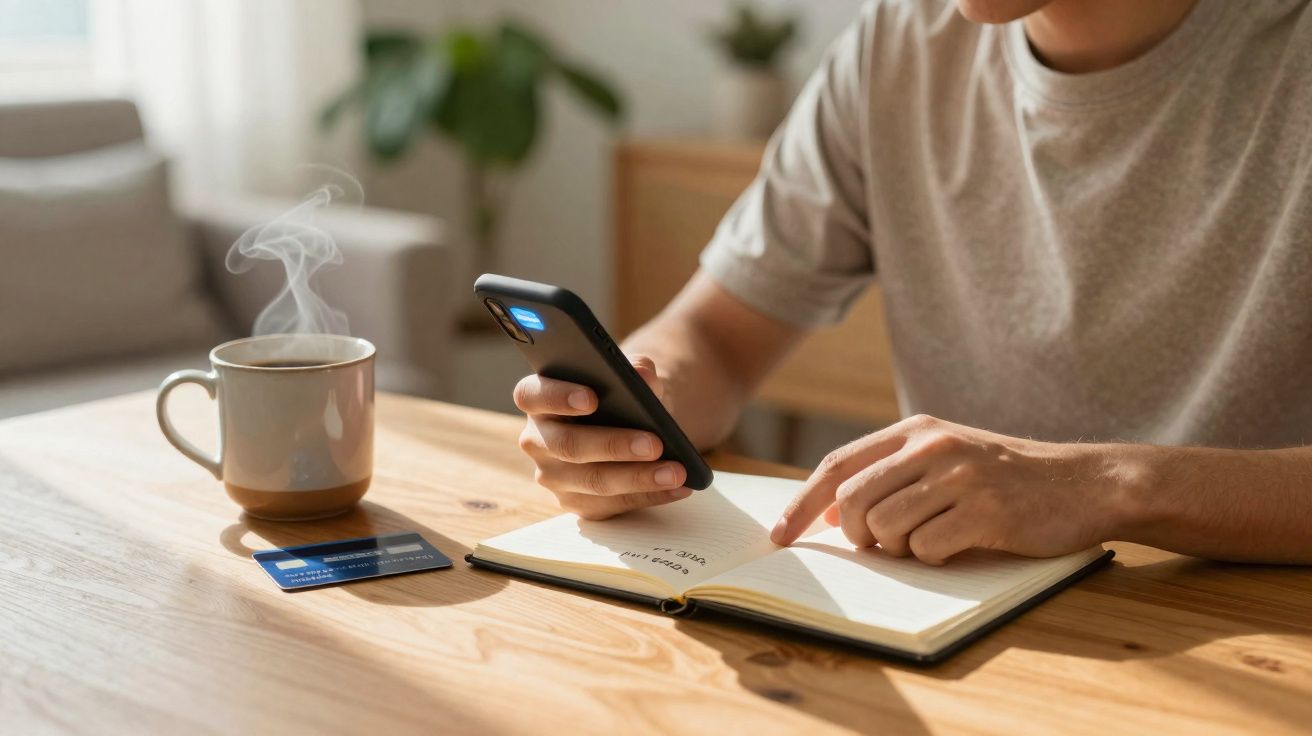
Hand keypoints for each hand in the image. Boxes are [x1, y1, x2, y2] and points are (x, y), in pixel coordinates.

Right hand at [514, 354, 690, 519]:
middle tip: (654, 443)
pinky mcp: (576, 503)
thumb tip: (644, 375)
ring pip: (593, 481)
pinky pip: (612, 505)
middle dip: (614, 444)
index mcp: (538, 399)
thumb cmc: (620, 397)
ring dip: (639, 477)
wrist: (629, 426)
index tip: (592, 398)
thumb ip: (634, 370)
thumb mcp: (628, 377)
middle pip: (568, 445)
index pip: (532, 395)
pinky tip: (677, 488)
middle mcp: (537, 440)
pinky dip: (650, 495)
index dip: (558, 397)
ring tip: (676, 471)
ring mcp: (554, 476)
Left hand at [770, 415, 1128, 563]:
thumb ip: (889, 476)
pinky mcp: (986, 512)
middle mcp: (932, 447)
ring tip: (933, 539)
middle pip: (854, 501)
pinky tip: (963, 543)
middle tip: (884, 544)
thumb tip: (830, 509)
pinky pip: (928, 549)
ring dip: (900, 549)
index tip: (779, 536)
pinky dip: (936, 557)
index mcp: (916, 432)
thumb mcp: (943, 459)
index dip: (802, 503)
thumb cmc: (1005, 478)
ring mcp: (960, 477)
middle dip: (858, 535)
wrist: (1084, 483)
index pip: (838, 465)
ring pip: (887, 528)